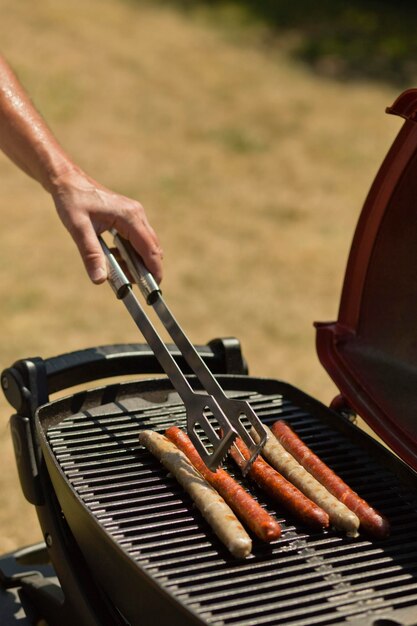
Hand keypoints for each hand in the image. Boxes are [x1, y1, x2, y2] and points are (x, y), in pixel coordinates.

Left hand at [51, 168, 162, 284]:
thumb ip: (90, 254)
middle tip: (132, 284)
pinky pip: (136, 240)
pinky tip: (113, 257)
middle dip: (145, 269)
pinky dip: (129, 253)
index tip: (154, 288)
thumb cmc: (72, 200)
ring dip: (136, 261)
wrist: (67, 180)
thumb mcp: (78, 228)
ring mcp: (134, 215)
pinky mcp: (129, 217)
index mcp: (130, 216)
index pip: (150, 249)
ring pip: (145, 245)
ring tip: (118, 272)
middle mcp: (137, 215)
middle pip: (151, 248)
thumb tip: (99, 280)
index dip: (154, 270)